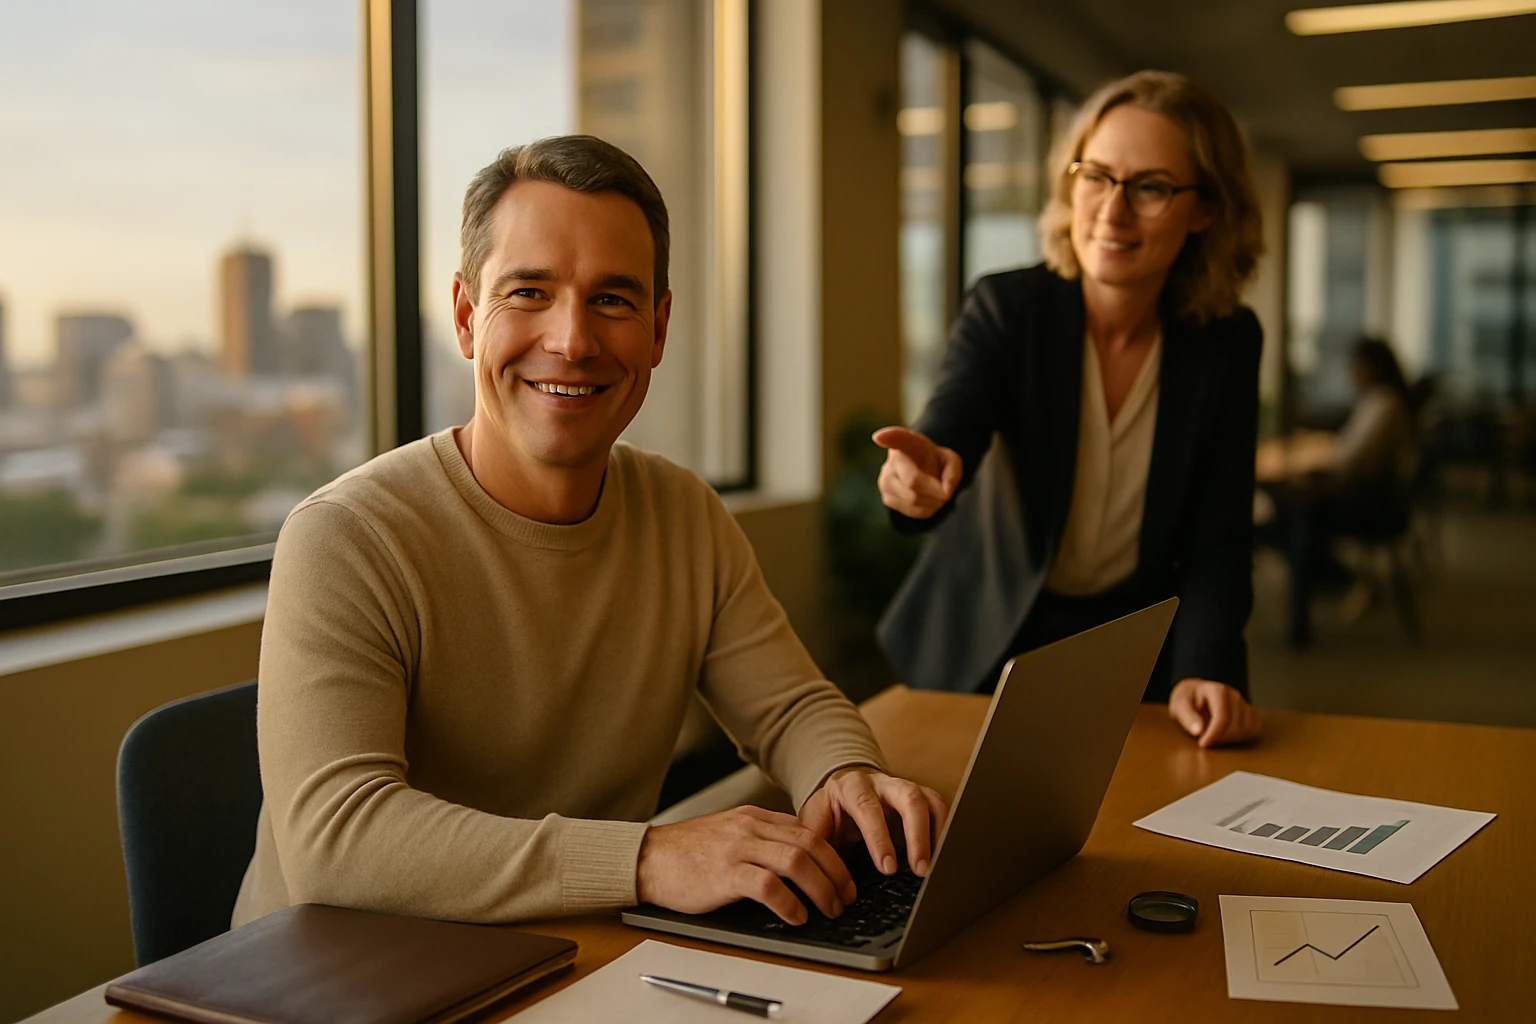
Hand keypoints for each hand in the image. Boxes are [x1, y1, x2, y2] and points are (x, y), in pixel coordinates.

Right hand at [635, 806, 856, 924]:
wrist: (648, 858)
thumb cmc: (687, 852)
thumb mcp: (729, 833)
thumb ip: (760, 839)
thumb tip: (798, 861)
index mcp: (754, 817)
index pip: (808, 830)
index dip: (833, 855)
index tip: (843, 877)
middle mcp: (750, 828)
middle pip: (811, 843)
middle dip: (837, 872)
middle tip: (846, 896)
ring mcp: (738, 849)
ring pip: (796, 861)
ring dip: (821, 888)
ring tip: (829, 908)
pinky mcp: (725, 874)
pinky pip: (769, 885)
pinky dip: (790, 903)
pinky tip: (797, 916)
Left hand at [799, 767, 948, 877]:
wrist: (838, 795)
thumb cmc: (828, 815)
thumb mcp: (813, 827)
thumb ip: (814, 846)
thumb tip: (819, 878)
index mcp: (850, 787)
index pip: (867, 807)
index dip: (879, 837)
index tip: (887, 868)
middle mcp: (882, 784)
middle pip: (909, 797)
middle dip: (917, 835)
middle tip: (920, 870)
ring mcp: (904, 789)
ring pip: (930, 802)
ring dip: (937, 835)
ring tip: (936, 868)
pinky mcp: (920, 799)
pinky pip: (940, 810)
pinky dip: (946, 833)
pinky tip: (943, 858)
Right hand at [872, 427, 962, 518]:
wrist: (922, 471)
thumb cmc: (935, 462)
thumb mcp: (950, 460)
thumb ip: (953, 472)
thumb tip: (946, 491)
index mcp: (908, 443)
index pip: (897, 438)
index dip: (889, 437)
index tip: (878, 437)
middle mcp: (891, 461)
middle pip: (913, 481)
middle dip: (936, 491)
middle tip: (946, 489)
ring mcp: (885, 481)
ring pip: (914, 500)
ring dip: (933, 501)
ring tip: (936, 492)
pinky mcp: (887, 498)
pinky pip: (913, 511)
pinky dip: (927, 509)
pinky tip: (928, 499)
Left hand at [1168, 679, 1261, 747]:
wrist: (1196, 694)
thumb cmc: (1187, 700)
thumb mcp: (1179, 705)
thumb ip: (1188, 717)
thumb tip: (1198, 731)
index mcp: (1218, 691)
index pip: (1223, 717)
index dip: (1214, 734)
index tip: (1203, 744)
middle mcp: (1235, 696)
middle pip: (1236, 726)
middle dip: (1220, 738)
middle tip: (1204, 739)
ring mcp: (1245, 704)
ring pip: (1246, 730)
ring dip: (1229, 739)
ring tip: (1213, 734)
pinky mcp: (1251, 714)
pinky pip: (1254, 730)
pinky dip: (1241, 737)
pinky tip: (1225, 735)